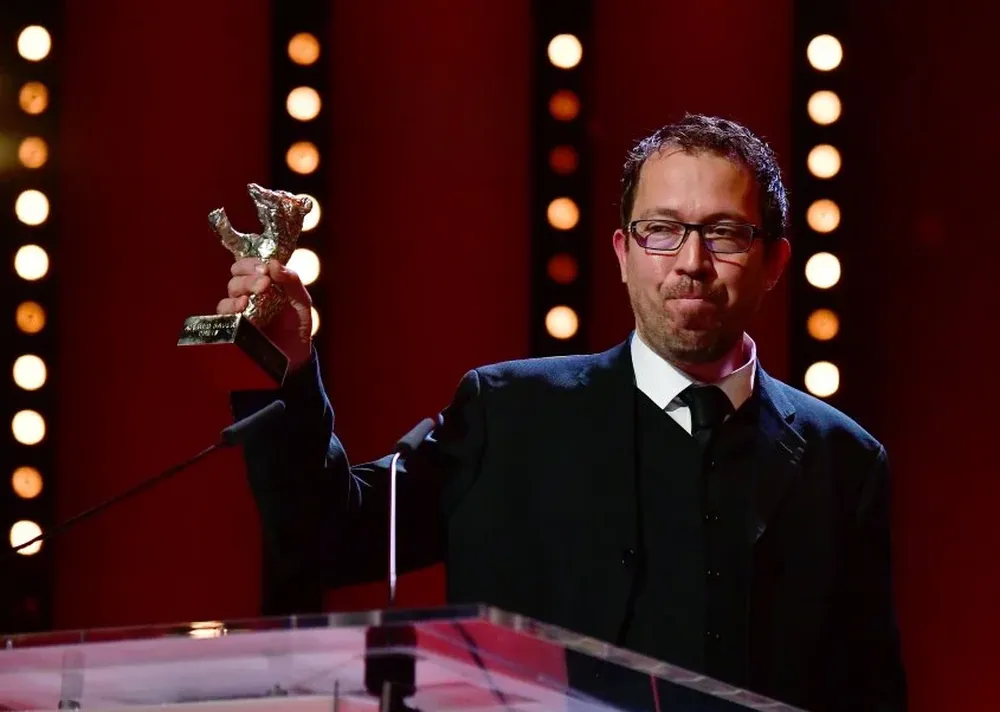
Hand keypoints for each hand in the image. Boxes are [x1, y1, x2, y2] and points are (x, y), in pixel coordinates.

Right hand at [216, 258, 312, 373]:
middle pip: (237, 275)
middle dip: (249, 275)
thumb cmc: (297, 324)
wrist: (295, 353)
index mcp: (264, 281)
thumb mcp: (301, 300)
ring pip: (231, 290)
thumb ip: (291, 280)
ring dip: (241, 288)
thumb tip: (273, 263)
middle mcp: (249, 291)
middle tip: (264, 282)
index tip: (265, 268)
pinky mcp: (234, 324)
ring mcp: (240, 307)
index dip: (253, 263)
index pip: (250, 264)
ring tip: (252, 295)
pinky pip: (224, 311)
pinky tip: (242, 307)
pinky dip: (231, 306)